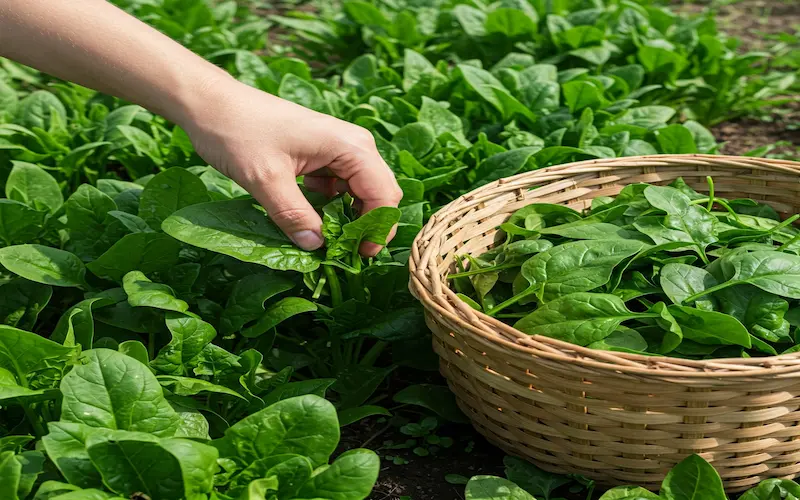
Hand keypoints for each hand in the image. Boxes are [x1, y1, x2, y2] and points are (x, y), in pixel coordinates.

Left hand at [180, 75, 402, 255]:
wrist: (211, 102)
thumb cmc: (238, 131)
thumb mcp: (266, 179)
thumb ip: (294, 216)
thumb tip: (317, 247)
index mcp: (350, 146)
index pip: (383, 195)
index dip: (376, 229)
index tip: (358, 256)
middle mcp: (353, 145)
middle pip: (379, 193)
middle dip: (367, 225)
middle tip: (345, 252)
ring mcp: (338, 148)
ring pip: (360, 192)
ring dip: (349, 218)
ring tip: (328, 240)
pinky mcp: (322, 154)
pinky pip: (339, 187)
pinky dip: (332, 207)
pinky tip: (313, 219)